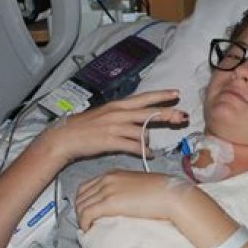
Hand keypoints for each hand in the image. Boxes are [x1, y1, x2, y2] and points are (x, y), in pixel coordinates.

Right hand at [36, 89, 187, 165]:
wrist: (65, 137)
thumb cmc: (84, 127)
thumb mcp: (104, 115)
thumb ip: (122, 116)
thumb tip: (137, 122)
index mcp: (117, 105)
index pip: (144, 97)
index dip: (161, 95)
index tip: (176, 93)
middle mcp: (118, 113)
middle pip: (149, 113)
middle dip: (167, 114)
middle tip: (182, 116)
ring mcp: (115, 127)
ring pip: (142, 131)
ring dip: (149, 140)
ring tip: (152, 147)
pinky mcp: (111, 141)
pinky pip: (133, 146)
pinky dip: (143, 151)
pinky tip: (149, 154)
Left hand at [74, 170, 191, 230]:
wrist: (169, 194)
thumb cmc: (160, 191)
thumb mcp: (137, 184)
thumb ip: (124, 189)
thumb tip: (121, 202)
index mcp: (113, 173)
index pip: (86, 186)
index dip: (83, 201)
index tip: (87, 212)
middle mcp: (106, 179)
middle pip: (80, 196)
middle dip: (79, 210)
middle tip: (85, 223)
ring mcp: (107, 190)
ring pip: (81, 206)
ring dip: (81, 219)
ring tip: (87, 228)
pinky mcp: (109, 203)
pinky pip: (87, 214)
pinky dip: (84, 223)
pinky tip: (89, 230)